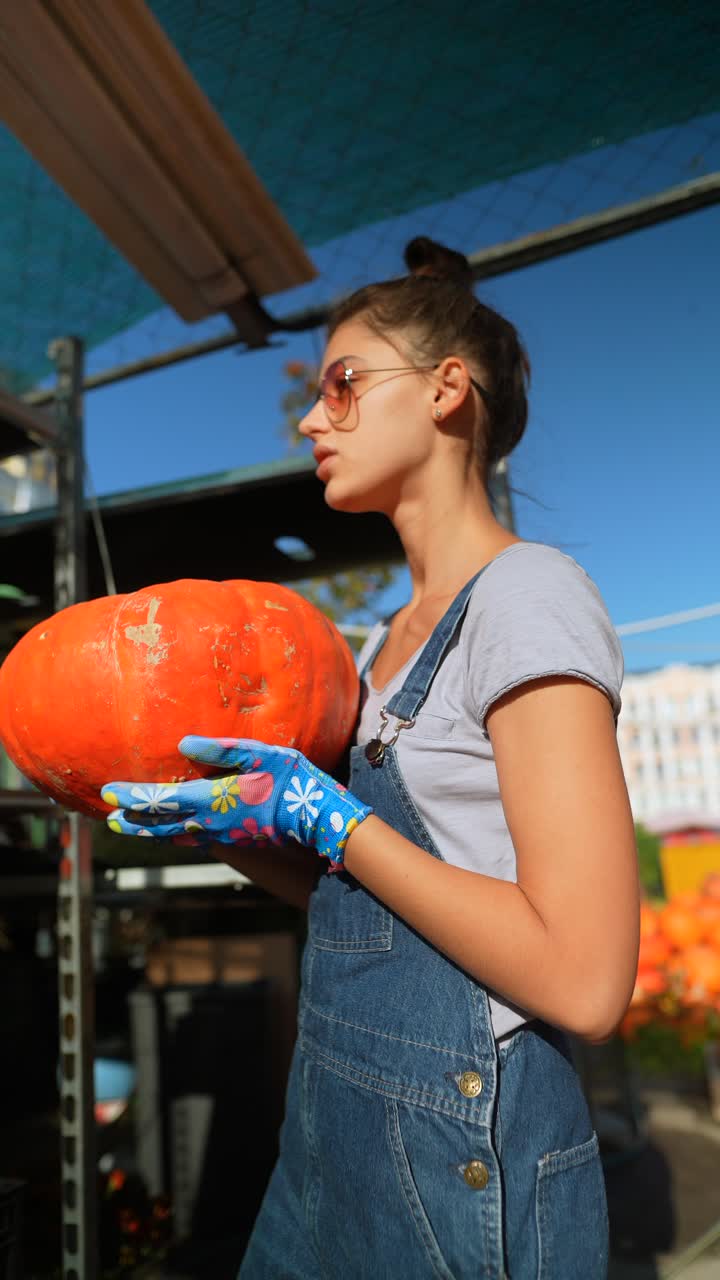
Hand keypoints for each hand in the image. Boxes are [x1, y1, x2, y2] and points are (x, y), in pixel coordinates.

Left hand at [101, 736, 371, 867]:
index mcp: (210, 799)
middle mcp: (208, 823)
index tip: (107, 793)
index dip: (131, 797)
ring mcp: (220, 836)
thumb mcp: (259, 754)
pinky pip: (192, 840)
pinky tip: (171, 834)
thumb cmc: (290, 779)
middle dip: (132, 819)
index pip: (159, 800)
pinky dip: (172, 836)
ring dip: (148, 832)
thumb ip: (220, 749)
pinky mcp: (232, 841)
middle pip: (159, 824)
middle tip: (109, 817)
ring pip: (173, 836)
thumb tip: (182, 743)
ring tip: (130, 828)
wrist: (315, 818)